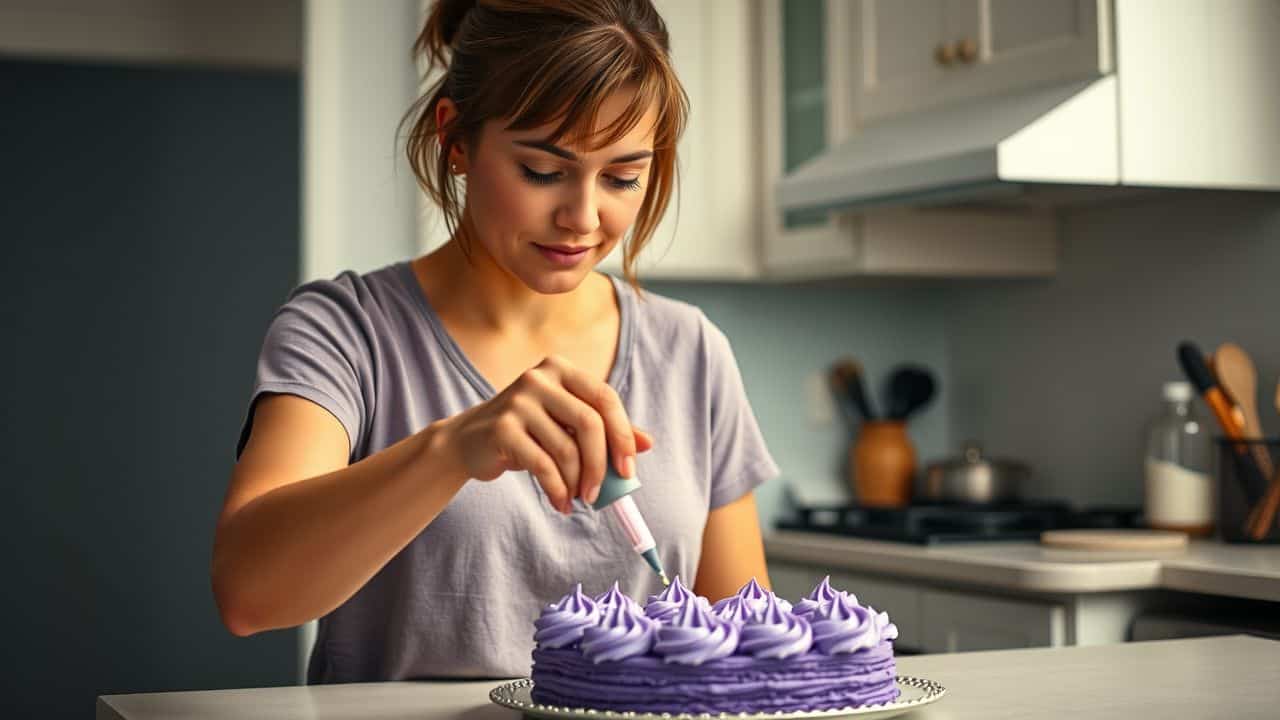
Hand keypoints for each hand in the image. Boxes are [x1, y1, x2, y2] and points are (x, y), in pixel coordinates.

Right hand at [433, 355, 653, 513]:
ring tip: (575, 499)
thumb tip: (648, 443)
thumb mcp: (566, 425)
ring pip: (566, 449)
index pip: (605, 398)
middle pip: (589, 423)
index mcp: (562, 370)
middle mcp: (540, 378)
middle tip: (599, 494)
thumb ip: (605, 430)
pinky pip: (542, 464)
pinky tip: (559, 502)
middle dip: (601, 465)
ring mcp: (518, 400)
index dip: (623, 435)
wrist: (468, 442)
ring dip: (576, 483)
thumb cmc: (528, 433)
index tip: (629, 471)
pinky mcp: (502, 427)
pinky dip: (556, 490)